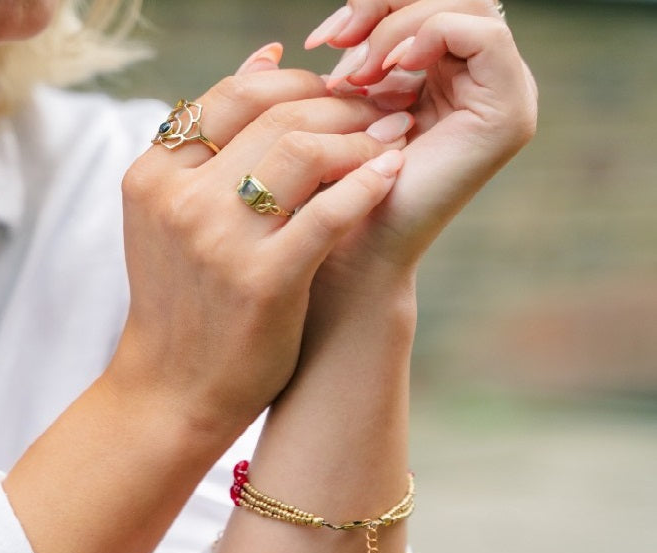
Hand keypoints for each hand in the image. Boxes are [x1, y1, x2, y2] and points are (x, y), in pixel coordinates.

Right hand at [104, 65, 408, 446]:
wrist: (173, 392)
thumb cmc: (185, 304)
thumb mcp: (174, 217)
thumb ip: (211, 145)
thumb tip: (266, 57)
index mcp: (153, 177)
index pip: (233, 96)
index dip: (294, 84)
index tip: (332, 94)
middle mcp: (179, 200)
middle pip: (274, 116)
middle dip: (338, 103)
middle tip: (378, 108)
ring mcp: (219, 241)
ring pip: (303, 151)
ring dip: (358, 136)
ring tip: (390, 137)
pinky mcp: (264, 281)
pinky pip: (328, 212)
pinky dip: (367, 183)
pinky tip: (390, 173)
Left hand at [305, 0, 537, 275]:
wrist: (353, 255)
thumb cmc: (337, 192)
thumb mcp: (342, 110)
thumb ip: (349, 63)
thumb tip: (315, 34)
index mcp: (449, 77)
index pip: (424, 2)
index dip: (373, 5)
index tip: (320, 40)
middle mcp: (485, 83)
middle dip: (382, 7)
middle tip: (334, 43)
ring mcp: (505, 97)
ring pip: (464, 4)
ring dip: (397, 26)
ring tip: (355, 74)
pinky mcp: (509, 113)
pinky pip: (482, 33)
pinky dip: (429, 35)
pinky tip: (386, 72)